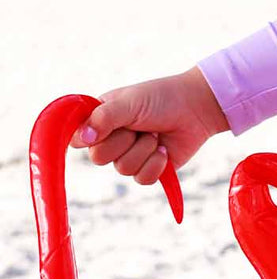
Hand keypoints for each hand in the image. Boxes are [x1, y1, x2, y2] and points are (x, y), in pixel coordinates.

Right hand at [67, 66, 228, 186]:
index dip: (88, 139)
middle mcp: (111, 139)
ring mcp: (129, 155)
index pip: (78, 138)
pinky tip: (164, 150)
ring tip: (155, 134)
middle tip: (140, 126)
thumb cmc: (162, 98)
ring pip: (122, 169)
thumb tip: (79, 139)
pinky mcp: (148, 169)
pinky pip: (142, 179)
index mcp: (101, 119)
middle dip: (123, 141)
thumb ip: (104, 118)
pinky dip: (156, 164)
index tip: (98, 133)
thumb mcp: (130, 102)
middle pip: (98, 158)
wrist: (197, 108)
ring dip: (144, 150)